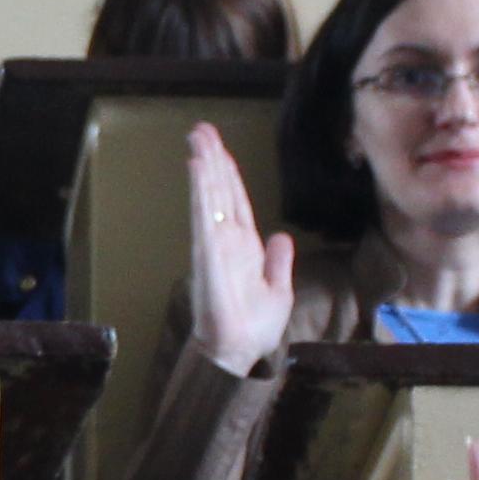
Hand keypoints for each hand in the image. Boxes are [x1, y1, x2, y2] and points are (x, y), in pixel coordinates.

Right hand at [182, 120, 297, 376]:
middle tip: (201, 128)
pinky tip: (197, 167)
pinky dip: (200, 190)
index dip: (228, 173)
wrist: (241, 351)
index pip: (236, 200)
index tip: (218, 147)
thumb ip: (278, 263)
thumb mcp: (278, 290)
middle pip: (220, 190)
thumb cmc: (254, 327)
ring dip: (204, 164)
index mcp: (244, 246)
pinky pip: (204, 215)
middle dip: (212, 158)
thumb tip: (281, 237)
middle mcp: (228, 239)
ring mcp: (216, 243)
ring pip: (210, 196)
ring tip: (197, 136)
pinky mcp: (208, 252)